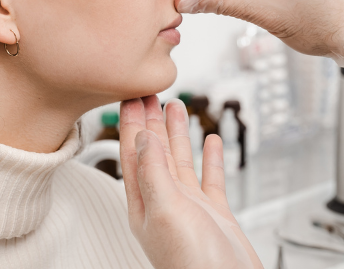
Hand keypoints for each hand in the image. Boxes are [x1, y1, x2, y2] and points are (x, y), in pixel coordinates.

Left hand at [119, 95, 261, 268]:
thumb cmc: (192, 262)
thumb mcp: (165, 209)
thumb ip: (153, 172)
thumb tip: (143, 136)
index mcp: (143, 202)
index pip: (133, 152)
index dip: (131, 122)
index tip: (130, 95)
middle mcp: (163, 202)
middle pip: (154, 151)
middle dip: (150, 121)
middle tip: (149, 91)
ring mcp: (189, 207)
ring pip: (180, 160)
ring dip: (177, 132)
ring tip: (175, 105)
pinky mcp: (213, 214)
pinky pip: (210, 178)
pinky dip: (211, 157)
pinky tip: (212, 141)